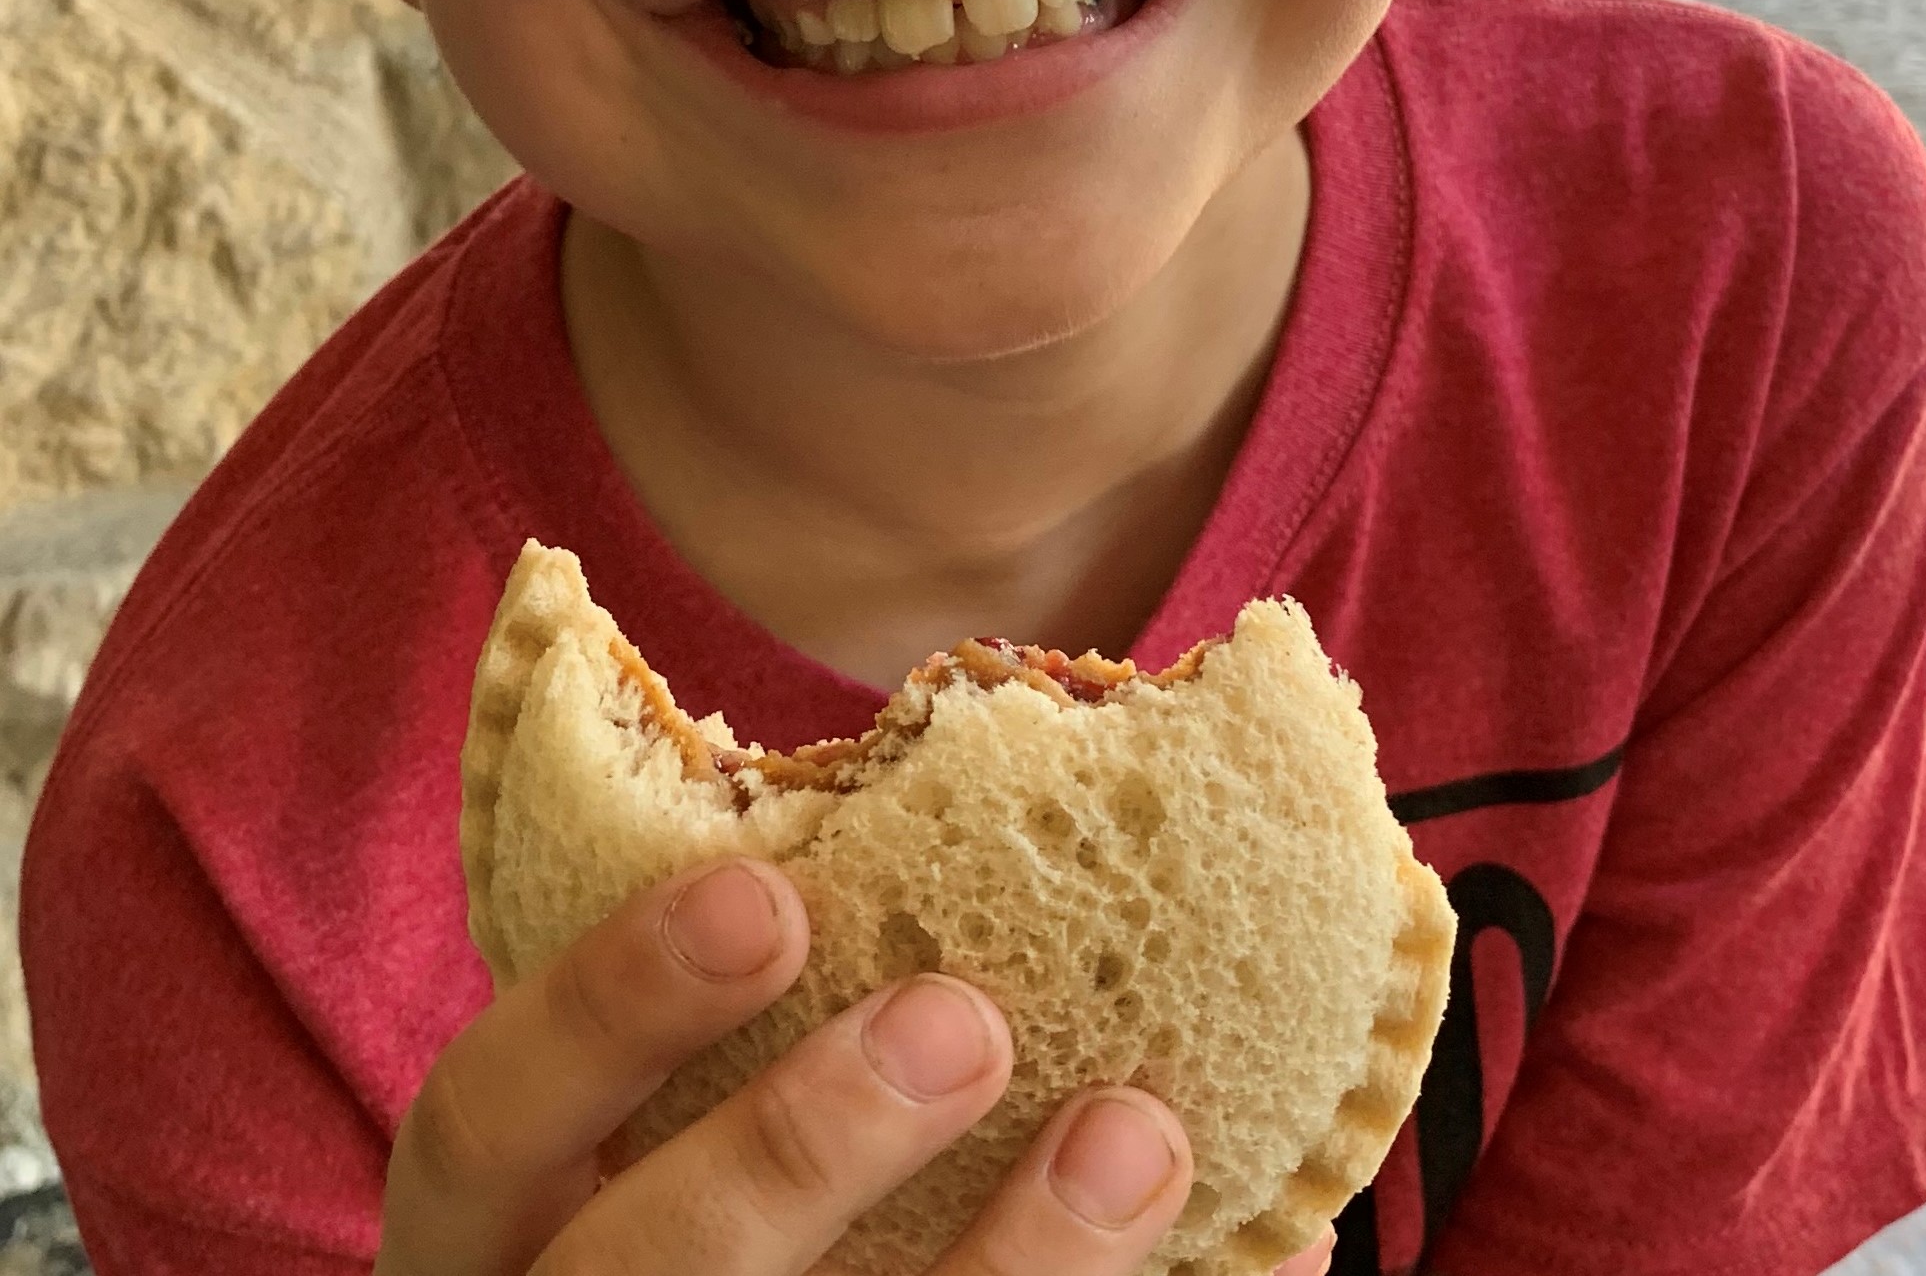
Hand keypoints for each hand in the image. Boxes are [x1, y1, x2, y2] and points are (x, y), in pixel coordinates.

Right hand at [377, 855, 1198, 1272]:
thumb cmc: (724, 1225)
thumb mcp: (655, 1142)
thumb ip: (744, 1041)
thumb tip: (964, 874)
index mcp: (491, 1249)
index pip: (481, 1126)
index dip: (610, 1004)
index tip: (771, 893)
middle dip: (797, 1153)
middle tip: (963, 1018)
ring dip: (1006, 1275)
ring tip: (1136, 1139)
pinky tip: (1260, 1260)